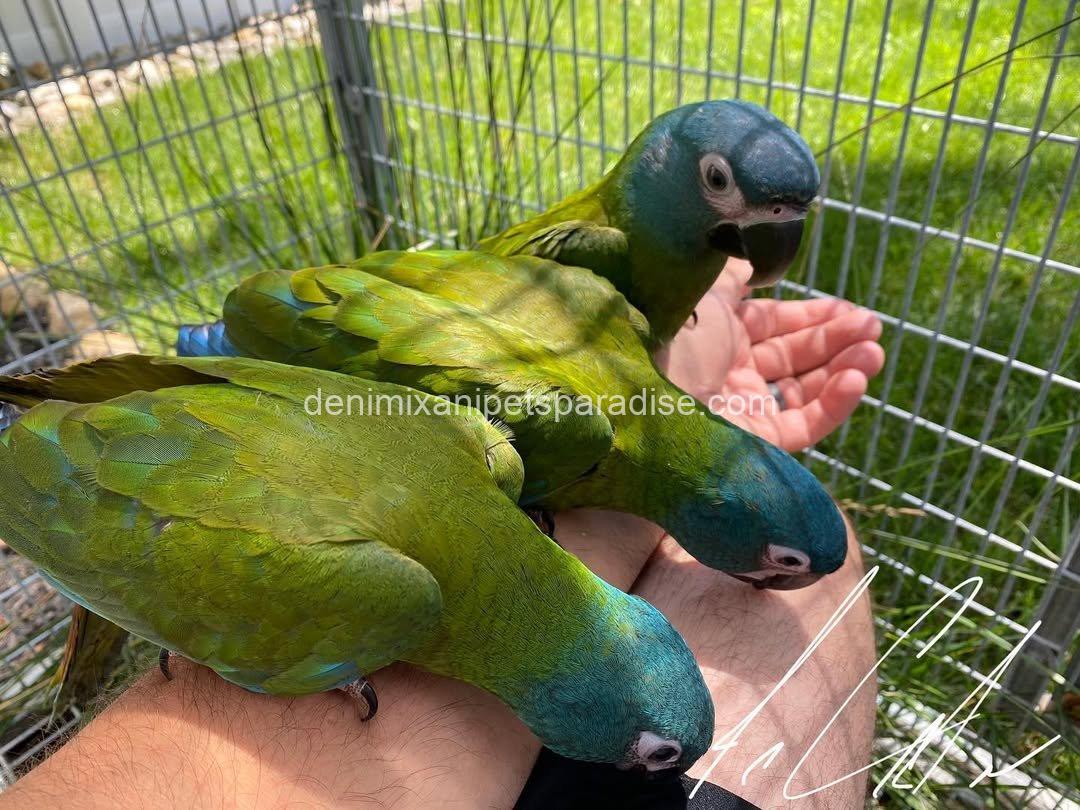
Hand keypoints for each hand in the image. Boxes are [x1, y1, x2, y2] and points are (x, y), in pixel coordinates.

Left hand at [658, 259, 883, 450]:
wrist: (650, 398)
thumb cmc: (675, 339)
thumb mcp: (705, 293)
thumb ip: (733, 275)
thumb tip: (751, 259)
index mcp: (717, 336)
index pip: (775, 324)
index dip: (812, 315)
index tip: (849, 309)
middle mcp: (732, 373)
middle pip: (796, 355)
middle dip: (838, 338)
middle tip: (873, 326)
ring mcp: (746, 409)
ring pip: (807, 389)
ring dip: (844, 367)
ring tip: (873, 351)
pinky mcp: (759, 442)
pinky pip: (806, 423)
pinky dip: (835, 402)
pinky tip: (856, 378)